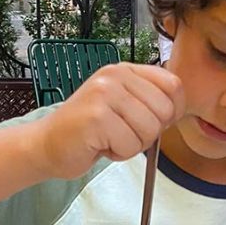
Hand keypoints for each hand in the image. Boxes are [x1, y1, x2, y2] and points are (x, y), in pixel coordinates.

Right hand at [38, 63, 183, 178]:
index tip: (151, 122)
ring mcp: (104, 94)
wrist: (47, 144)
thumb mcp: (123, 106)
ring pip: (149, 130)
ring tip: (109, 139)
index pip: (173, 85)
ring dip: (132, 145)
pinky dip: (118, 154)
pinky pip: (130, 145)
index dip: (172, 111)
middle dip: (149, 133)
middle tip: (122, 133)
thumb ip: (148, 101)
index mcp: (125, 70)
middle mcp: (115, 76)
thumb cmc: (89, 131)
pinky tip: (99, 145)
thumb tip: (178, 109)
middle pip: (164, 111)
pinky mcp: (96, 117)